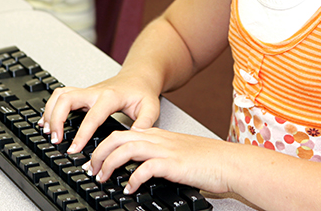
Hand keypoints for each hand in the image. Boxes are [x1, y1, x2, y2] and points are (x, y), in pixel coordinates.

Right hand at [41, 74, 161, 154]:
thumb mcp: (151, 107)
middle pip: (67, 99)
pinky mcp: (82, 94)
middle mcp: (94, 92)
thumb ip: (145, 123)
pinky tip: (47, 121)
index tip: (74, 149)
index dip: (82, 134)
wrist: (139, 77)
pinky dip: (51, 107)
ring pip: (60, 95)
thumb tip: (133, 138)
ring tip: (48, 132)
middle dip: (57, 119)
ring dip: (50, 112)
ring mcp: (86, 92)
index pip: (92, 116)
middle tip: (56, 139)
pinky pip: (61, 96)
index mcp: (110, 97)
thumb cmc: (142, 92)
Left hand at [85, 127, 230, 195]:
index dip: (104, 146)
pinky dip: (132, 178)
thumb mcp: (178, 154)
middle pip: (118, 137)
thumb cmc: (208, 161)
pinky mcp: (172, 164)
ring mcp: (164, 150)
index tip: (95, 160)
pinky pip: (145, 169)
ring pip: (126, 149)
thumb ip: (159, 158)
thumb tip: (141, 171)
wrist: (229, 162)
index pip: (123, 133)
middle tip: (91, 169)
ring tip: (103, 178)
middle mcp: (158, 139)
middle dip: (99, 153)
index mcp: (158, 135)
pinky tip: (129, 188)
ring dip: (109, 164)